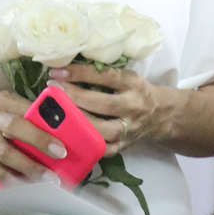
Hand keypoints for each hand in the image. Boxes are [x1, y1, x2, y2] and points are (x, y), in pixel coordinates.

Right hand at [0, 90, 67, 182]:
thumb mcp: (6, 104)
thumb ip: (27, 113)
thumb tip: (59, 128)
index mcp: (2, 101)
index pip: (26, 109)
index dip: (44, 124)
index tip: (62, 141)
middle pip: (15, 129)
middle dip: (39, 142)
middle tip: (60, 156)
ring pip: (5, 154)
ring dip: (28, 168)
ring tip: (47, 178)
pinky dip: (12, 179)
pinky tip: (27, 183)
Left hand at [47, 63, 171, 155]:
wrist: (161, 115)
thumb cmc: (136, 91)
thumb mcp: (128, 76)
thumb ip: (104, 73)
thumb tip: (68, 66)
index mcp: (134, 84)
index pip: (107, 77)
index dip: (81, 73)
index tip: (58, 71)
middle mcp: (133, 107)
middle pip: (103, 104)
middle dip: (75, 97)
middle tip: (53, 89)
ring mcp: (128, 130)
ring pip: (102, 130)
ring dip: (76, 121)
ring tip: (55, 113)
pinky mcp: (123, 147)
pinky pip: (101, 149)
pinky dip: (83, 144)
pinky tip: (65, 135)